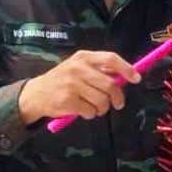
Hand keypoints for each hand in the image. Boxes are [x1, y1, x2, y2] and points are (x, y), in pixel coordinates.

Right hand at [18, 50, 140, 123]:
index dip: (126, 69)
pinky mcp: (67, 100)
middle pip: (110, 85)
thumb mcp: (78, 68)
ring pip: (102, 100)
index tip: (136, 79)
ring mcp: (71, 84)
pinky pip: (90, 111)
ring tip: (95, 108)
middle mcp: (77, 68)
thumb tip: (126, 76)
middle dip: (118, 98)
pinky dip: (91, 114)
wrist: (35, 94)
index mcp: (83, 57)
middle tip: (118, 104)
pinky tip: (83, 111)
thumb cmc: (63, 81)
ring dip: (103, 108)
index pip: (111, 59)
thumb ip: (99, 70)